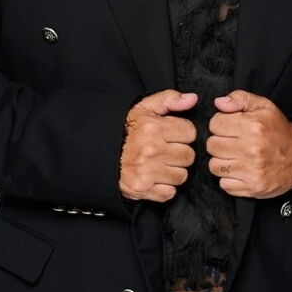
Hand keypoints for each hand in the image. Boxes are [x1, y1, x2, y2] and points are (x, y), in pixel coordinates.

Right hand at [119, 89, 197, 203]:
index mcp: (154, 128)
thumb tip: (192, 98)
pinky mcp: (143, 188)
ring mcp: (148, 171)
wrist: (98, 152)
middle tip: (168, 149)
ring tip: (161, 163)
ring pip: (182, 176)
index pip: (190, 133)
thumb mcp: (144, 107)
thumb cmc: (124, 130)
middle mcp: (152, 150)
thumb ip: (169, 99)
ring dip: (174, 171)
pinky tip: (156, 177)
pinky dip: (165, 187)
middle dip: (180, 152)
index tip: (173, 134)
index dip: (183, 133)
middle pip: (189, 156)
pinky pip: (170, 192)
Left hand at [206, 89, 291, 198]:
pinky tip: (239, 170)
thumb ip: (240, 98)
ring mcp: (251, 171)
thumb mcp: (264, 107)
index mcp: (253, 126)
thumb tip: (219, 103)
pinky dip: (228, 179)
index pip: (215, 124)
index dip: (220, 124)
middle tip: (231, 143)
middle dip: (219, 142)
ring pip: (214, 166)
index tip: (229, 128)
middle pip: (212, 145)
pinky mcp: (252, 188)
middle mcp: (251, 149)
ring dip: (221, 161)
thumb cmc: (279, 131)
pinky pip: (224, 184)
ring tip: (234, 157)